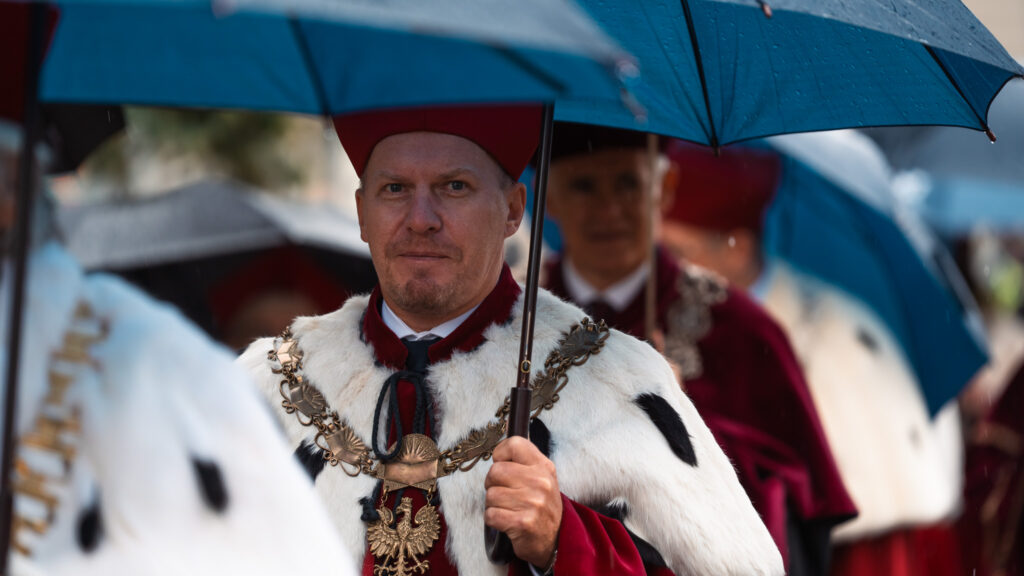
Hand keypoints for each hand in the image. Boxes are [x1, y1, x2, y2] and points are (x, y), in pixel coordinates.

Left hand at [484, 436, 561, 567]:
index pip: (514, 444)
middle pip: (496, 471)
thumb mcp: (541, 476)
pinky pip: (491, 514)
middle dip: (493, 484)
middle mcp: (540, 482)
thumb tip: (505, 428)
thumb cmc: (542, 505)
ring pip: (490, 494)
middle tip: (504, 493)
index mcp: (543, 466)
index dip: (500, 455)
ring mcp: (533, 503)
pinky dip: (493, 520)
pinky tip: (506, 521)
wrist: (556, 539)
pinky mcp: (523, 523)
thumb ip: (523, 458)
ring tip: (508, 508)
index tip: (502, 465)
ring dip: (493, 504)